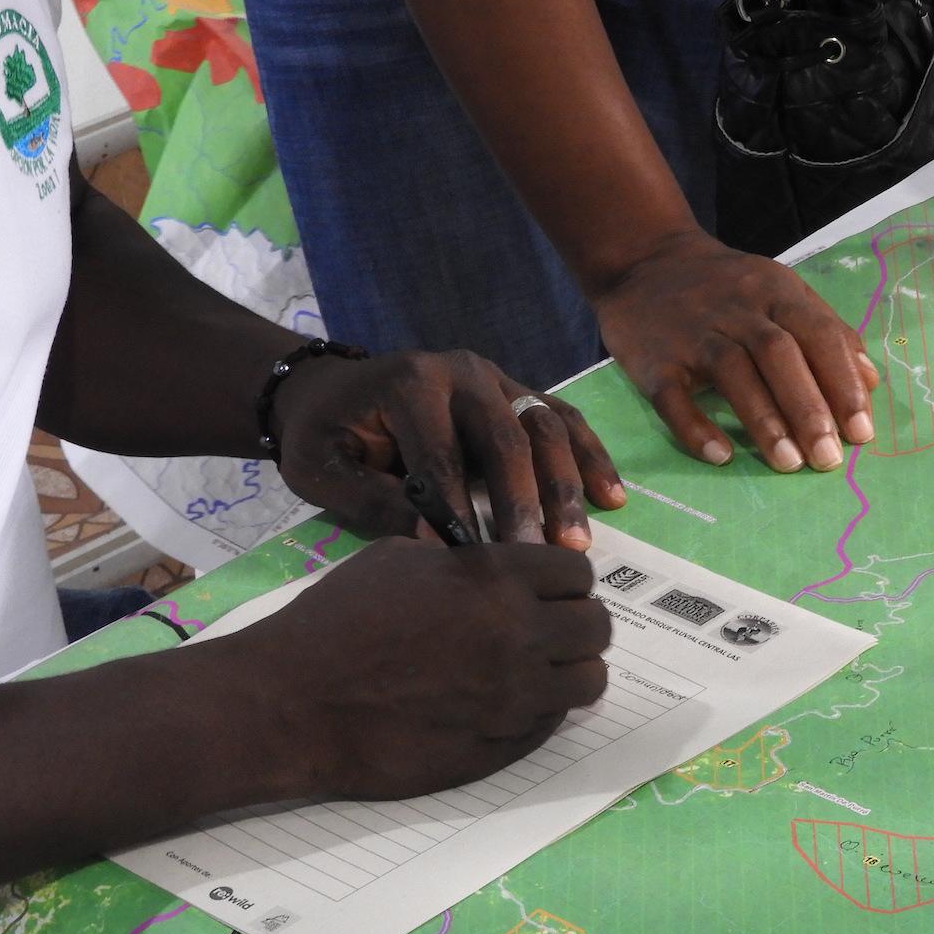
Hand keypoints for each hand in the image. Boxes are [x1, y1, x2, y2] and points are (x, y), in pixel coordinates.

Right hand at [235, 537, 611, 796]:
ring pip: (590, 680)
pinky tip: (506, 703)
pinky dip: (541, 710)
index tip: (551, 593)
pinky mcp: (505, 745)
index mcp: (496, 579)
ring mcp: (517, 696)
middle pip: (597, 627)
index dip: (566, 583)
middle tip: (553, 632)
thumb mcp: (397, 561)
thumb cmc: (334, 623)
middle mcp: (520, 635)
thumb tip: (497, 566)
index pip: (578, 574)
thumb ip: (462, 562)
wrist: (294, 703)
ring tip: (540, 671)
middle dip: (579, 625)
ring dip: (572, 672)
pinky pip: (552, 723)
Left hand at [270, 349, 624, 548]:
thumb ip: (372, 501)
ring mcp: (497, 378)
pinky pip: (564, 420)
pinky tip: (610, 498)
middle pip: (507, 439)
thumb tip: (431, 540)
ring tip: (575, 542)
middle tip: (537, 559)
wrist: (328, 391)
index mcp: (410, 384)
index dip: (456, 510)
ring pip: (545, 428)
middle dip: (525, 504)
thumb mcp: (323, 471)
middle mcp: (461, 371)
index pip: (443, 454)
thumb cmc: (325, 435)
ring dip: (565, 487)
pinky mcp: (518, 392)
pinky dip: (590, 458)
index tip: (466, 562)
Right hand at [593, 228, 879, 473]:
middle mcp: (737, 308)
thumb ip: (828, 331)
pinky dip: (695, 426)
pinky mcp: (653, 358)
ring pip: (732, 372)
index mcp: (776, 291)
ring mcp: (693, 331)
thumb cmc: (728, 288)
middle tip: (828, 459)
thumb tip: (871, 381)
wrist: (644, 260)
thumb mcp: (782, 291)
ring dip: (764, 420)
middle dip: (808, 409)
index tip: (861, 433)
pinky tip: (720, 455)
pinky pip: (672, 395)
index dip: (842, 383)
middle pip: (779, 354)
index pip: (818, 334)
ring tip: (789, 463)